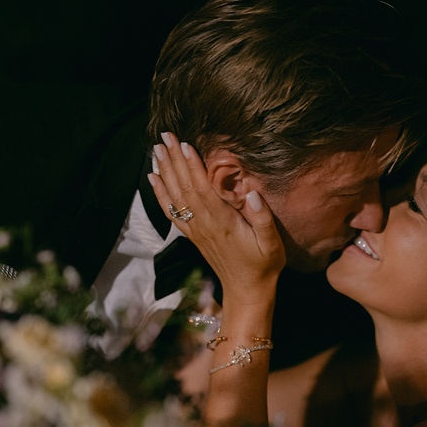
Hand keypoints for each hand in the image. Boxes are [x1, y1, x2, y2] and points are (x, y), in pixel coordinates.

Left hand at [148, 133, 284, 296]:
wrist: (247, 290)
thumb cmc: (264, 265)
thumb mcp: (272, 244)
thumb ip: (263, 219)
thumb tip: (253, 193)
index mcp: (222, 222)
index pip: (203, 189)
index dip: (193, 167)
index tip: (185, 145)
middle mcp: (204, 224)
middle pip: (185, 187)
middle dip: (174, 160)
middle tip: (165, 136)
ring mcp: (195, 230)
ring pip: (175, 197)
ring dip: (164, 172)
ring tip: (156, 149)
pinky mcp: (192, 235)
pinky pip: (172, 211)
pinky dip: (161, 194)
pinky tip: (154, 178)